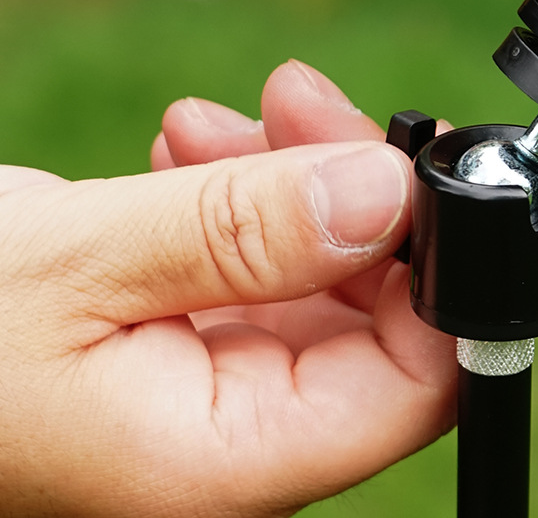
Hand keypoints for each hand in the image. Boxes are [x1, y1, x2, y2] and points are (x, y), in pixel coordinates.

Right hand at [0, 60, 454, 517]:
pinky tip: (190, 148)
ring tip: (218, 118)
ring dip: (285, 180)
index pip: (412, 388)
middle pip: (370, 315)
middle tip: (299, 101)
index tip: (405, 168)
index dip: (436, 275)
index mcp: (222, 460)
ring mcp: (204, 391)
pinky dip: (235, 198)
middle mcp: (229, 439)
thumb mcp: (78, 264)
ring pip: (310, 278)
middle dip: (349, 193)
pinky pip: (248, 269)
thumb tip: (385, 194)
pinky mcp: (174, 344)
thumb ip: (244, 230)